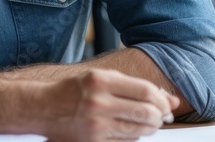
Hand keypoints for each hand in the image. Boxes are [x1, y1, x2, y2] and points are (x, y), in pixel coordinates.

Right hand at [40, 69, 179, 141]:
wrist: (43, 109)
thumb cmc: (75, 91)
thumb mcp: (102, 78)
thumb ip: (135, 87)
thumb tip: (171, 101)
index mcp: (101, 80)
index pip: (145, 91)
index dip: (161, 100)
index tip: (164, 104)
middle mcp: (98, 103)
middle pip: (146, 113)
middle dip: (158, 116)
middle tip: (158, 116)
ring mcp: (95, 126)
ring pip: (139, 131)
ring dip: (148, 128)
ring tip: (145, 123)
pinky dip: (132, 137)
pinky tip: (126, 130)